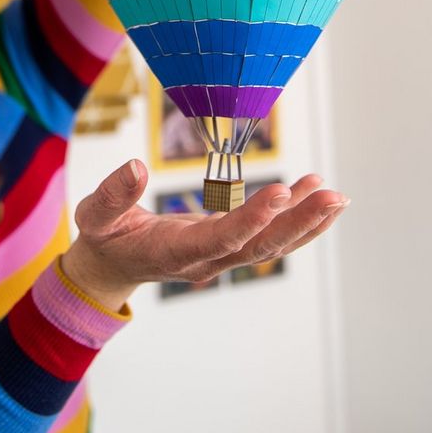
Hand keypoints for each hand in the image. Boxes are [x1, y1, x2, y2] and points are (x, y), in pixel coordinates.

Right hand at [62, 160, 348, 311]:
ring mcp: (222, 255)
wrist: (112, 266)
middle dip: (297, 221)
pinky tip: (319, 196)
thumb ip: (113, 194)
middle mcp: (207, 259)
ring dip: (306, 221)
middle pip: (260, 246)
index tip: (278, 192)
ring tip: (336, 195)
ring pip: (271, 244)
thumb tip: (136, 166)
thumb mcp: (95, 215)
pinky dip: (297, 218)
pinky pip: (270, 236)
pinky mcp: (231, 245)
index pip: (220, 239)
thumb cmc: (104, 238)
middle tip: (330, 196)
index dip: (251, 219)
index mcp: (175, 252)